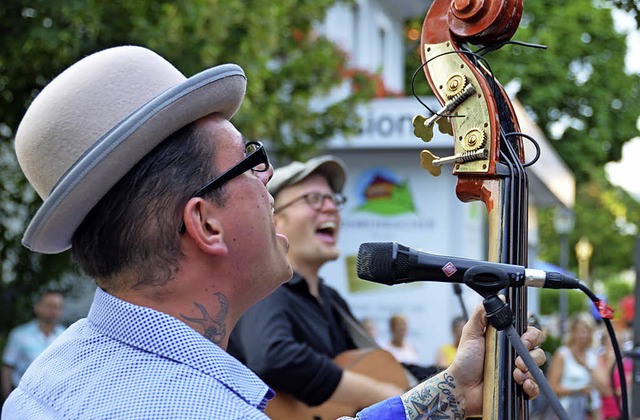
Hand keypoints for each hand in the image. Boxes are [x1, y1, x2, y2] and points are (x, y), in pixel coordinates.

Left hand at [447, 301, 544, 415]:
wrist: (461, 387)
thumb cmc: (465, 361)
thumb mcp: (471, 333)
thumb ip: (482, 314)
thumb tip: (498, 297)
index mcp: (506, 341)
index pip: (528, 333)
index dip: (531, 334)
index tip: (524, 338)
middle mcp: (514, 355)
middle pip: (538, 349)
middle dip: (532, 352)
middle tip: (518, 358)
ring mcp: (518, 372)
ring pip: (538, 368)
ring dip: (529, 369)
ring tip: (515, 373)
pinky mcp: (519, 389)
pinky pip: (536, 388)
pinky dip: (532, 386)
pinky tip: (522, 383)